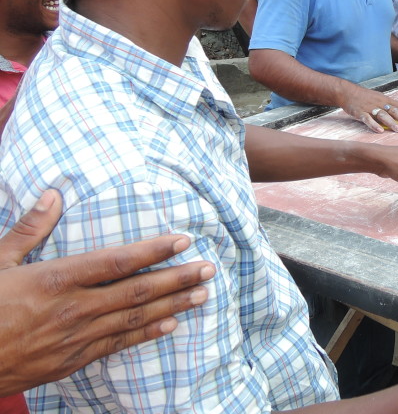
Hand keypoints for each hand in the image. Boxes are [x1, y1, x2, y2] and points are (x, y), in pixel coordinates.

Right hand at [0, 190, 214, 396]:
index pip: (117, 261)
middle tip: (209, 268)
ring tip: (202, 295)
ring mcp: (74, 338)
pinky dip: (146, 335)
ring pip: (134, 320)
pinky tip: (170, 326)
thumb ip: (29, 230)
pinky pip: (117, 346)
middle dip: (177, 279)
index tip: (183, 239)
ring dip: (172, 306)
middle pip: (137, 291)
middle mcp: (72, 309)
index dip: (154, 250)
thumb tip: (53, 193)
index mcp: (55, 280)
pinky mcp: (71, 361)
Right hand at [340, 86, 397, 133]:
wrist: (347, 92)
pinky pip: (367, 119)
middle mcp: (380, 103)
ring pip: (382, 115)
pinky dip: (373, 125)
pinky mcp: (359, 112)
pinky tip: (379, 131)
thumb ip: (389, 107)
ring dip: (391, 123)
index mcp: (386, 100)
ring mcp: (369, 107)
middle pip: (394, 111)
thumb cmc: (365, 97)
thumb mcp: (379, 99)